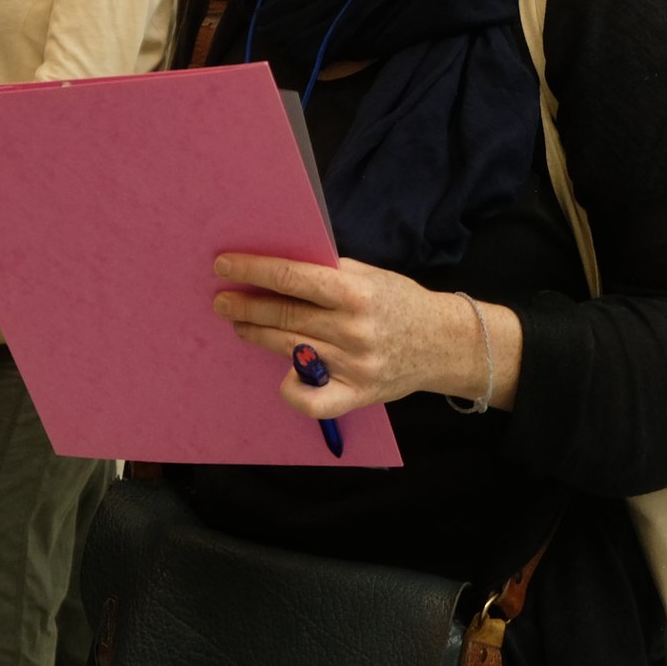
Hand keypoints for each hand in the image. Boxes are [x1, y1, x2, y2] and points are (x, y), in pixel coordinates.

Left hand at [211, 254, 520, 419]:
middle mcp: (353, 329)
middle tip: (221, 300)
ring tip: (239, 323)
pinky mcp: (357, 393)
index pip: (291, 278)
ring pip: (288, 348)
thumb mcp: (368, 275)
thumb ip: (326, 272)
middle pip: (283, 315)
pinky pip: (311, 400)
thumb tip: (274, 266)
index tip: (223, 266)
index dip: (252, 271)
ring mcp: (353, 364)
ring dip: (256, 334)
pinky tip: (282, 375)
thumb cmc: (398, 302)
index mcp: (355, 291)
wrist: (445, 343)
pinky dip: (291, 389)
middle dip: (245, 306)